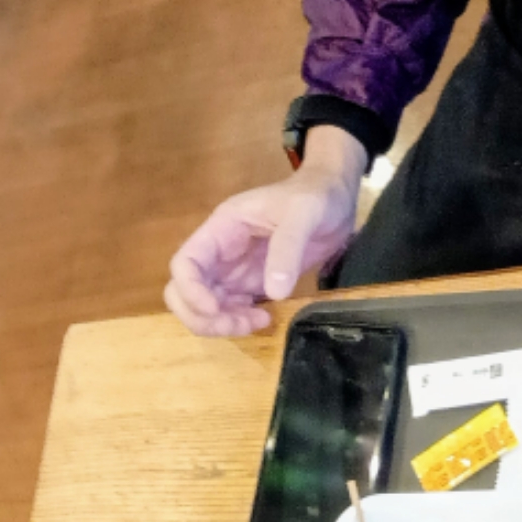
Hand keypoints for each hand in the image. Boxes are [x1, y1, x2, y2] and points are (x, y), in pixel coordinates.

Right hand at [165, 126, 365, 336]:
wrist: (336, 199)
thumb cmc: (315, 197)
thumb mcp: (303, 214)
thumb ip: (287, 249)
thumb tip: (273, 292)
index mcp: (222, 229)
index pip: (185, 263)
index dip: (190, 291)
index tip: (215, 309)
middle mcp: (220, 252)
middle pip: (184, 292)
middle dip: (202, 316)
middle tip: (239, 324)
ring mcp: (234, 270)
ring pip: (205, 307)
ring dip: (222, 323)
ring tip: (260, 321)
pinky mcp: (252, 284)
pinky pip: (231, 310)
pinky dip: (240, 322)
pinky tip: (267, 318)